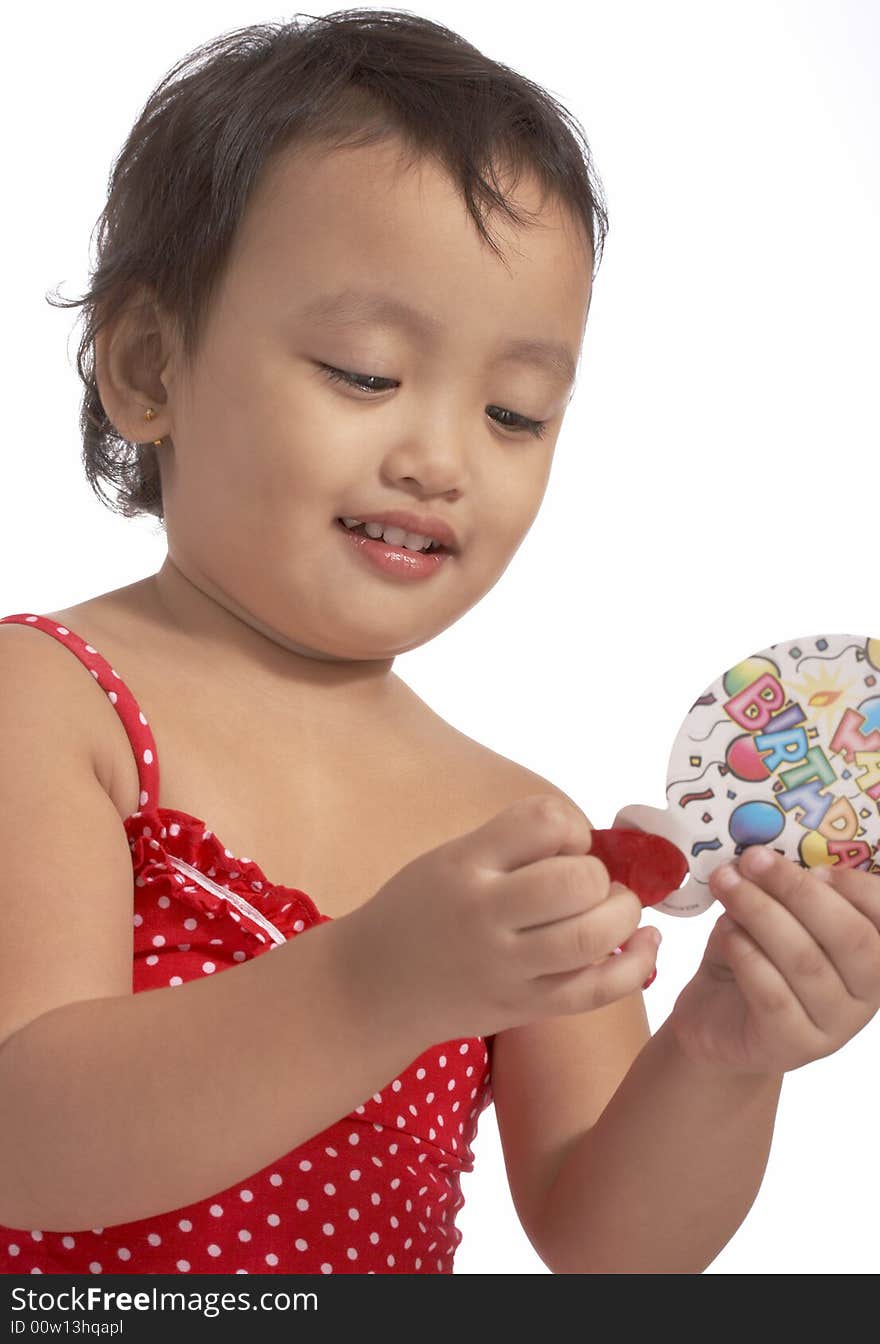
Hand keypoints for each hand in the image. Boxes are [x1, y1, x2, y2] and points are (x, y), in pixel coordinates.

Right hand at [345, 794, 659, 1045]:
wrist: (374, 987)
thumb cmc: (419, 911)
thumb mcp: (450, 857)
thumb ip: (514, 843)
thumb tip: (594, 841)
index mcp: (465, 865)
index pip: (543, 822)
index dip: (569, 827)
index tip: (560, 844)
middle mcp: (485, 917)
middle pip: (576, 882)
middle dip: (599, 874)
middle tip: (588, 881)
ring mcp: (506, 969)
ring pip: (592, 938)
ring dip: (623, 913)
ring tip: (615, 906)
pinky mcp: (525, 1009)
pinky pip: (598, 990)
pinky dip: (637, 964)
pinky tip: (647, 941)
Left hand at [666, 846, 879, 1075]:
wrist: (715, 1022)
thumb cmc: (754, 958)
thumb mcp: (775, 917)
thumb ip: (784, 892)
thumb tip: (767, 852)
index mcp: (873, 956)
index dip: (859, 888)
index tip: (814, 864)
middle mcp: (865, 996)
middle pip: (849, 937)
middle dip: (797, 890)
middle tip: (752, 859)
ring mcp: (833, 1027)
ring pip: (806, 961)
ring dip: (761, 912)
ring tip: (727, 884)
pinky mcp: (792, 1046)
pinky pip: (774, 993)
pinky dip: (747, 953)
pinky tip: (726, 932)